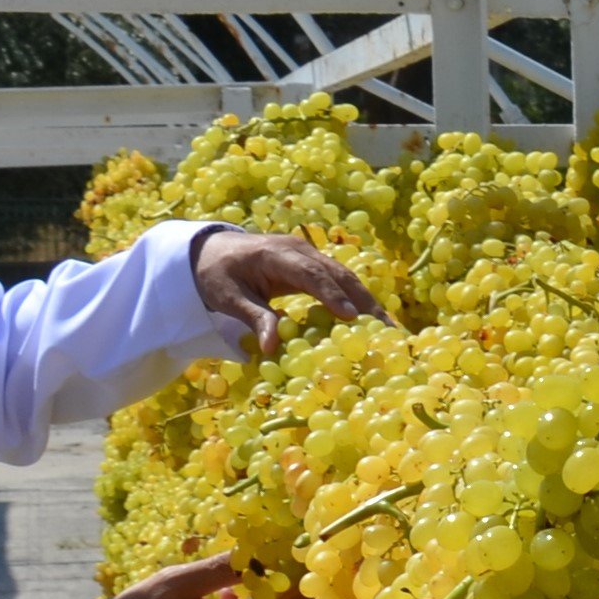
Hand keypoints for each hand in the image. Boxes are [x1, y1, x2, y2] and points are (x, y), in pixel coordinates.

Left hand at [190, 224, 377, 356]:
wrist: (210, 250)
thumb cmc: (217, 274)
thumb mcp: (228, 298)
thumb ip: (254, 318)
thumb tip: (272, 349)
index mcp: (277, 254)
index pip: (311, 274)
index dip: (332, 295)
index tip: (351, 318)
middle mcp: (299, 250)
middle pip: (338, 273)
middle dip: (364, 301)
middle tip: (385, 328)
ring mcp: (308, 254)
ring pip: (345, 276)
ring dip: (367, 301)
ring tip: (388, 328)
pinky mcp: (312, 263)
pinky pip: (338, 279)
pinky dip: (356, 298)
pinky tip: (370, 319)